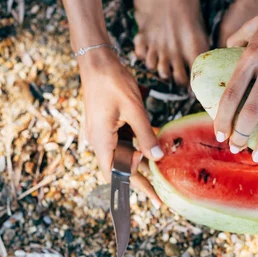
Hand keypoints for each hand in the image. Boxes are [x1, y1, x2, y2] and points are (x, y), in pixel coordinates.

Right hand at [78, 48, 162, 205]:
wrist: (97, 60)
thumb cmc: (112, 82)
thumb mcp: (134, 110)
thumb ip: (145, 135)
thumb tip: (157, 158)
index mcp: (101, 141)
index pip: (115, 175)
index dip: (134, 188)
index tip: (154, 197)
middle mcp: (99, 140)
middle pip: (120, 166)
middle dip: (141, 175)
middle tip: (160, 189)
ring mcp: (102, 131)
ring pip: (123, 152)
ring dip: (141, 156)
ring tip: (160, 163)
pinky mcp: (107, 123)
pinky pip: (123, 138)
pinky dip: (138, 141)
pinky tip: (154, 137)